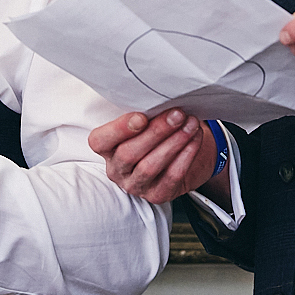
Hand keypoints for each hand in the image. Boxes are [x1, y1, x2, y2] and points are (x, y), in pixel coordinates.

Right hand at [88, 109, 219, 205]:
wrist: (179, 155)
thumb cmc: (156, 132)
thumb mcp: (144, 122)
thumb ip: (143, 113)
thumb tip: (159, 99)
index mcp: (107, 149)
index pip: (100, 141)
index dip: (118, 130)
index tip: (141, 117)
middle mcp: (117, 170)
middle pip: (129, 153)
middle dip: (156, 132)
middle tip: (177, 114)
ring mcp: (135, 186)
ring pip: (150, 166)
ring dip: (173, 142)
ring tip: (190, 124)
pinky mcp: (156, 195)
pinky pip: (171, 176)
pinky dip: (185, 156)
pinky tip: (194, 139)